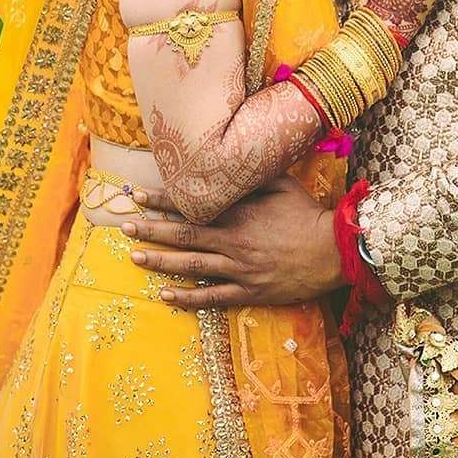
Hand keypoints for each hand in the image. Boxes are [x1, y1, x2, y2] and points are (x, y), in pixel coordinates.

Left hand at [122, 173, 344, 307]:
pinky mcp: (248, 291)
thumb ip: (253, 174)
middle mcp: (234, 239)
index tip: (137, 195)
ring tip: (134, 256)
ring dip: (160, 261)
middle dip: (151, 229)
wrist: (334, 251)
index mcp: (240, 211)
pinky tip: (165, 295)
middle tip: (124, 226)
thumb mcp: (283, 184)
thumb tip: (229, 159)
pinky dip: (187, 298)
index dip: (163, 200)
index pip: (193, 205)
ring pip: (192, 265)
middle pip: (184, 235)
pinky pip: (212, 296)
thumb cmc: (308, 214)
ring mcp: (239, 268)